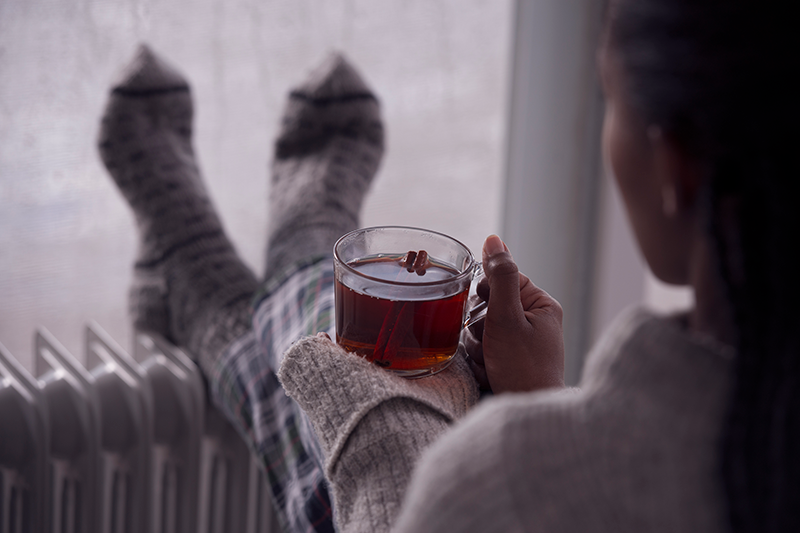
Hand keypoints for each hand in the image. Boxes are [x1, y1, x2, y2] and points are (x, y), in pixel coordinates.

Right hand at [464, 235, 563, 392]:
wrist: (526, 412)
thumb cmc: (523, 368)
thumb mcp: (507, 318)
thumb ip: (499, 277)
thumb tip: (493, 240)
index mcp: (542, 305)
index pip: (502, 280)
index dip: (486, 296)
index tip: (488, 314)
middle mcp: (535, 321)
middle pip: (488, 305)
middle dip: (480, 327)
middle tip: (490, 343)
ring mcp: (522, 342)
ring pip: (481, 329)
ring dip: (478, 346)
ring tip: (491, 361)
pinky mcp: (510, 361)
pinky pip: (483, 350)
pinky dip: (481, 361)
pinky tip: (491, 372)